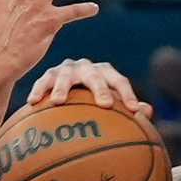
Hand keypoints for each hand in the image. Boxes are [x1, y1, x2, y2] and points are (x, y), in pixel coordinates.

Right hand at [27, 58, 152, 116]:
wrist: (66, 82)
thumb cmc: (92, 97)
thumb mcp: (109, 100)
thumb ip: (127, 105)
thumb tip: (147, 112)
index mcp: (105, 72)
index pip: (119, 81)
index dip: (127, 94)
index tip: (132, 109)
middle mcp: (87, 68)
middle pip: (95, 76)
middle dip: (100, 89)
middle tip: (104, 104)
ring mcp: (67, 69)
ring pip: (65, 76)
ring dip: (62, 88)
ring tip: (58, 102)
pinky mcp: (48, 74)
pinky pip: (42, 82)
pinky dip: (38, 90)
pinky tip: (32, 102)